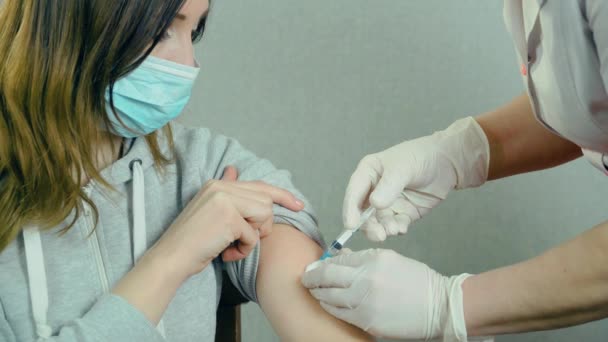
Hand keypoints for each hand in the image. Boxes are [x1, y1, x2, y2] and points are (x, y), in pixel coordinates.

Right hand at [151, 166, 303, 277]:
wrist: (171, 258)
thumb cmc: (192, 240)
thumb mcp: (210, 209)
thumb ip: (227, 191)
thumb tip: (233, 168)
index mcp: (218, 184)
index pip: (260, 185)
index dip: (282, 196)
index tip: (299, 205)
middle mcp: (221, 187)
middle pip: (266, 201)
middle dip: (263, 225)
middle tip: (245, 239)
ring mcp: (225, 200)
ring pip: (264, 216)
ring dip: (253, 237)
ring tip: (233, 245)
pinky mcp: (228, 218)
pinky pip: (254, 236)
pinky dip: (244, 250)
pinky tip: (226, 253)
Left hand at [301, 249, 470, 340]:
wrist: (440, 306)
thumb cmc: (417, 280)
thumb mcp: (390, 259)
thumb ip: (361, 257)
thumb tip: (338, 256)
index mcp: (373, 261)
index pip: (337, 261)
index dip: (320, 264)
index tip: (313, 266)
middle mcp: (367, 282)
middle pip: (327, 279)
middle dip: (312, 278)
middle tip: (306, 278)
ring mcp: (366, 305)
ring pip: (329, 299)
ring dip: (319, 294)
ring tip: (315, 291)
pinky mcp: (369, 323)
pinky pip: (341, 315)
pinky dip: (332, 308)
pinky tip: (329, 304)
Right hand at [344, 117, 488, 240]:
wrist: (448, 162)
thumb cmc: (421, 156)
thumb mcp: (403, 167)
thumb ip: (389, 185)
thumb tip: (375, 204)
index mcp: (368, 173)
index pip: (354, 193)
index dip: (350, 209)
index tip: (350, 224)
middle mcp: (374, 190)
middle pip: (363, 213)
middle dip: (368, 225)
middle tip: (378, 234)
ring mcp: (388, 203)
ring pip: (379, 222)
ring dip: (384, 229)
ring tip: (394, 229)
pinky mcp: (403, 213)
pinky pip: (395, 225)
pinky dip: (397, 229)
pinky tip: (402, 227)